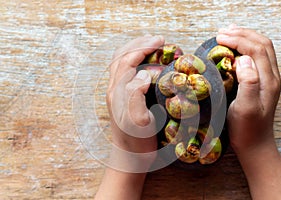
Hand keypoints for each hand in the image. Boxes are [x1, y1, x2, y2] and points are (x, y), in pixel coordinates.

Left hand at [107, 35, 163, 153]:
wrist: (129, 159)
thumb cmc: (137, 143)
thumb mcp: (138, 121)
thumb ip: (135, 95)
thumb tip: (143, 74)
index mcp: (117, 92)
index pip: (127, 60)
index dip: (143, 47)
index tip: (161, 41)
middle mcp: (114, 89)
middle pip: (121, 57)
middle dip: (139, 44)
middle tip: (158, 40)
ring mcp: (117, 94)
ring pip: (121, 63)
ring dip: (136, 50)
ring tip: (152, 46)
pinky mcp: (122, 99)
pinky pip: (125, 72)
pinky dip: (136, 61)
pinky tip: (147, 63)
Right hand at [216, 25, 280, 199]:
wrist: (254, 143)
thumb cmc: (247, 128)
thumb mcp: (245, 108)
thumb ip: (248, 82)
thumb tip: (243, 59)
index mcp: (268, 81)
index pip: (257, 50)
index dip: (239, 40)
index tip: (220, 37)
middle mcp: (271, 77)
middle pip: (262, 44)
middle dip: (243, 34)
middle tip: (222, 32)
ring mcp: (267, 79)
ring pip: (262, 49)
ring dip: (246, 37)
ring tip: (229, 33)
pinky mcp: (261, 83)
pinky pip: (257, 58)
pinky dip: (245, 47)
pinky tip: (234, 49)